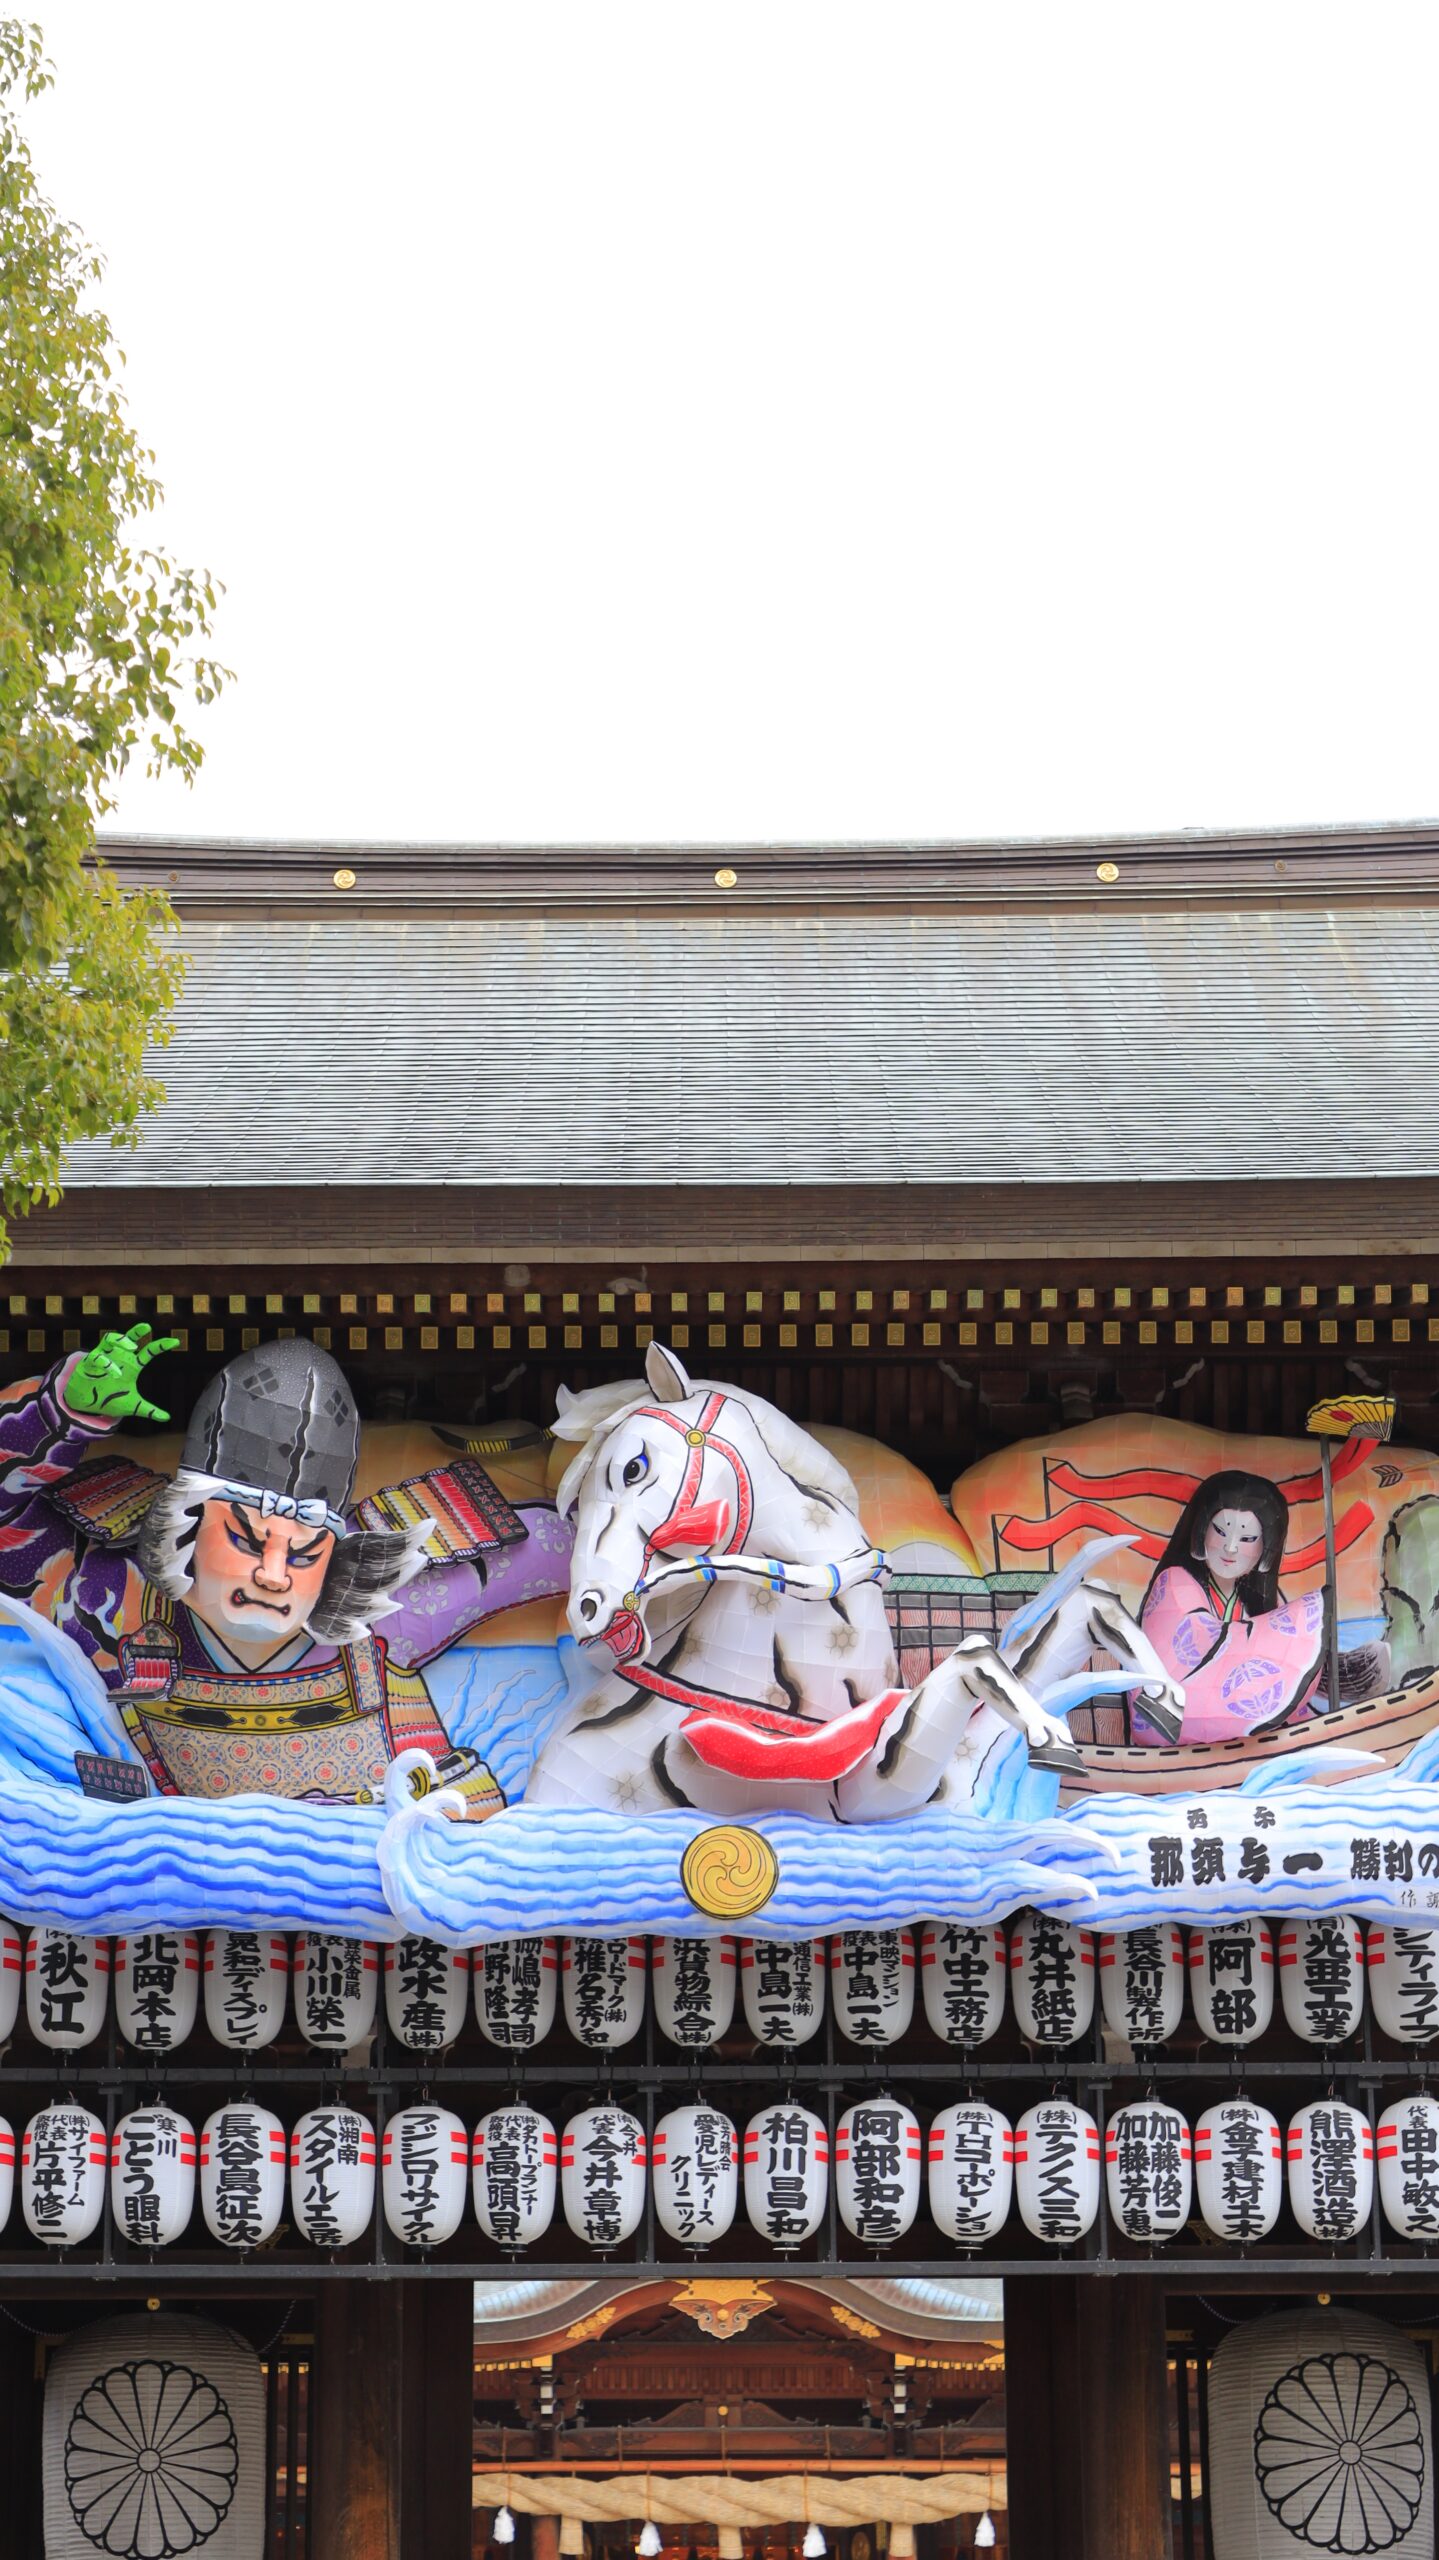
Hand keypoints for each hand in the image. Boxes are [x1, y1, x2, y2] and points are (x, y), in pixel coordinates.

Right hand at [62, 1322, 180, 1423]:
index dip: (161, 1346)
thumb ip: (150, 1411)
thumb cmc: (110, 1399)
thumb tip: (167, 1418)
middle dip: (137, 1331)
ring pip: (111, 1339)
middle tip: (147, 1327)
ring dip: (121, 1340)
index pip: (148, 1352)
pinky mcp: (89, 1363)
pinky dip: (106, 1362)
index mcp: (132, 1366)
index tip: (176, 1342)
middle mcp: (119, 1358)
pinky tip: (114, 1372)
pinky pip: (97, 1356)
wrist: (87, 1405)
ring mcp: (104, 1358)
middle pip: (129, 1338)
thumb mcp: (133, 1406)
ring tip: (132, 1347)